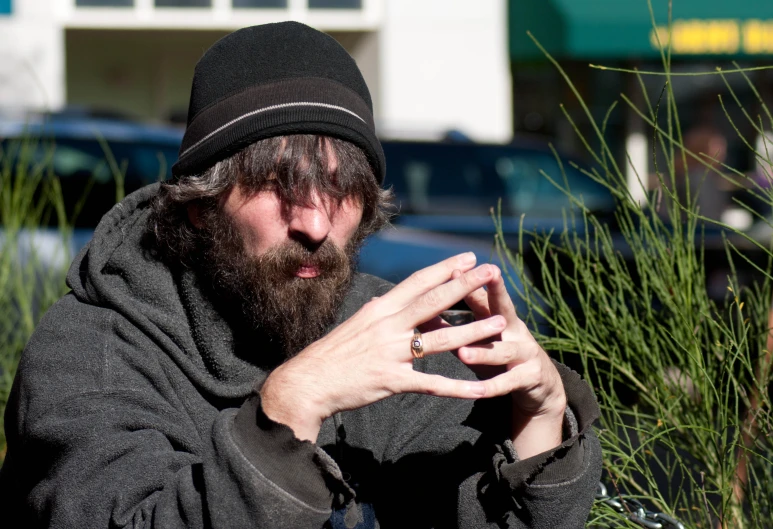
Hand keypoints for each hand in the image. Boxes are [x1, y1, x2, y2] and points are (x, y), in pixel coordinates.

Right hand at [260, 253, 507, 441]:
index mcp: (379, 309)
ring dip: (472, 330)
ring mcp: (390, 352)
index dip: (444, 269)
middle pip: (433, 301)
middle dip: (465, 285)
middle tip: (491, 271)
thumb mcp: (356, 325)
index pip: (417, 282)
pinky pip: (431, 383)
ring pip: (439, 338)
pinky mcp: (391, 380)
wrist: (307, 382)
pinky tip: (481, 388)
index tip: (467, 258)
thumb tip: (391, 301)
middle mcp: (387, 325)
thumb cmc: (332, 355)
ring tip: (499, 323)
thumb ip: (379, 313)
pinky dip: (458, 387)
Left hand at [447, 266, 566, 458]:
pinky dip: (491, 387)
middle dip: (497, 292)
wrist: (539, 384)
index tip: (455, 267)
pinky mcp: (529, 377)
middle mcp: (515, 329)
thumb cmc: (498, 354)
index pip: (483, 295)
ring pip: (503, 350)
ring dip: (483, 351)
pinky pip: (507, 383)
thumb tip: (420, 310)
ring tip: (463, 351)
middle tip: (489, 277)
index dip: (470, 282)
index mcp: (499, 316)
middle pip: (504, 308)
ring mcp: (525, 352)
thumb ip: (453, 325)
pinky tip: (476, 391)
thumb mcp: (478, 338)